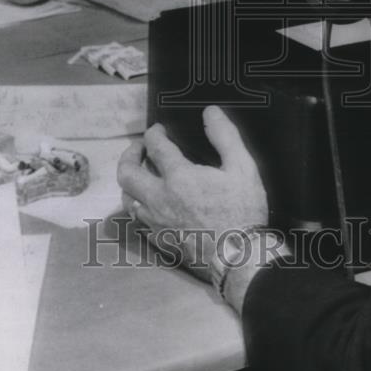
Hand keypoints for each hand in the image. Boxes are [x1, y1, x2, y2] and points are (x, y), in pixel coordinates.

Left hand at [117, 106, 267, 276]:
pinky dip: (138, 205)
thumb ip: (225, 136)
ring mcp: (156, 222)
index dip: (154, 133)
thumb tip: (211, 112)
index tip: (159, 130)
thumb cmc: (243, 211)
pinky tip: (149, 202)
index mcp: (179, 178)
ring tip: (141, 173)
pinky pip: (137, 219)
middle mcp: (159, 199)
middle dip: (129, 154)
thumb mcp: (242, 168)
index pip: (155, 146)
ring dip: (131, 181)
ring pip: (127, 198)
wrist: (240, 257)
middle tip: (139, 148)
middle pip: (127, 172)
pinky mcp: (158, 240)